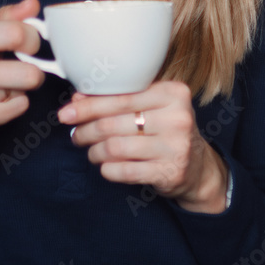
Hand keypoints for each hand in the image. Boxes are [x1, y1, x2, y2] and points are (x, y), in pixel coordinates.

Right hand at [0, 0, 44, 152]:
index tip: (30, 44)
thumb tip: (32, 4)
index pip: (15, 33)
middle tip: (25, 68)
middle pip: (27, 72)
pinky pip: (19, 107)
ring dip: (21, 87)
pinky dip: (15, 104)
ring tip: (6, 84)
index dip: (32, 39)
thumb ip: (6, 17)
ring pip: (24, 90)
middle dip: (35, 70)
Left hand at [58, 81, 228, 213]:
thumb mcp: (151, 108)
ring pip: (115, 147)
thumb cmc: (167, 131)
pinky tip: (105, 166)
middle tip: (75, 135)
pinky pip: (124, 171)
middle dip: (86, 130)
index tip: (66, 113)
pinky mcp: (170, 172)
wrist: (198, 168)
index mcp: (173, 93)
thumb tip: (78, 98)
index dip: (88, 106)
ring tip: (91, 151)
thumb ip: (119, 99)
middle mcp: (177, 118)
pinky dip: (108, 169)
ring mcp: (176, 146)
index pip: (120, 97)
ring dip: (95, 151)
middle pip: (113, 123)